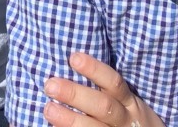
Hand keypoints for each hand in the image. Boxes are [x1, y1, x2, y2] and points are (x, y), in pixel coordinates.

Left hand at [43, 52, 165, 126]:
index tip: (73, 57)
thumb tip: (73, 63)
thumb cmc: (129, 118)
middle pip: (102, 106)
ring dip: (69, 119)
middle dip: (75, 95)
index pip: (113, 83)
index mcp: (128, 102)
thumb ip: (106, 90)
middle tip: (50, 84)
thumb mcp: (126, 102)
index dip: (94, 69)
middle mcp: (124, 119)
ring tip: (48, 109)